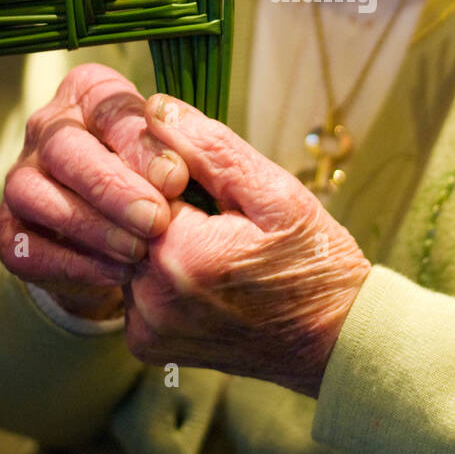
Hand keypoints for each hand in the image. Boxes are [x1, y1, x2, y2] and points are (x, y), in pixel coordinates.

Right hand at [0, 63, 189, 317]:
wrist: (127, 237)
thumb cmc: (161, 182)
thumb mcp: (178, 159)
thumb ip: (179, 155)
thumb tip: (174, 170)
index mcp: (91, 95)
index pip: (109, 109)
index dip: (142, 145)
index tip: (177, 180)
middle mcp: (48, 128)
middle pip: (64, 147)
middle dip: (111, 187)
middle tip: (155, 220)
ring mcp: (21, 177)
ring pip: (35, 194)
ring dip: (89, 227)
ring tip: (137, 252)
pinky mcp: (7, 228)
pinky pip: (24, 247)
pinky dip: (70, 265)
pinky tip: (114, 275)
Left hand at [121, 93, 372, 396]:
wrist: (332, 339)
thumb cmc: (313, 260)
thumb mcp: (274, 193)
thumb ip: (210, 149)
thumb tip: (156, 108)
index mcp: (180, 254)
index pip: (135, 180)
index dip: (165, 167)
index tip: (201, 177)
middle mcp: (151, 297)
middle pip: (123, 218)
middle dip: (158, 201)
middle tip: (213, 212)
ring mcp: (146, 327)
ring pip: (122, 251)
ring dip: (154, 237)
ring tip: (211, 241)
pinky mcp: (147, 345)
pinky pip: (132, 288)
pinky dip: (157, 273)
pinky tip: (199, 272)